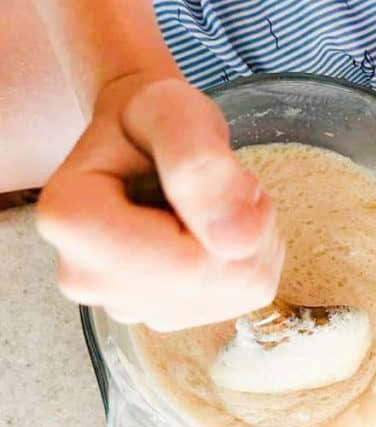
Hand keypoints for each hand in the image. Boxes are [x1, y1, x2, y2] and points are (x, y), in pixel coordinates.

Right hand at [37, 72, 283, 330]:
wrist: (137, 142)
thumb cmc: (147, 121)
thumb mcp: (172, 110)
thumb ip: (198, 159)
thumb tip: (237, 238)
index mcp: (72, 221)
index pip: (189, 262)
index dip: (229, 217)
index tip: (217, 169)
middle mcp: (86, 278)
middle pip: (212, 281)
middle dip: (247, 228)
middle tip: (222, 181)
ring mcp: (124, 306)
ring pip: (233, 292)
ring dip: (251, 241)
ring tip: (213, 203)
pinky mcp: (161, 316)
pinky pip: (238, 298)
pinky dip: (248, 259)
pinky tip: (216, 230)